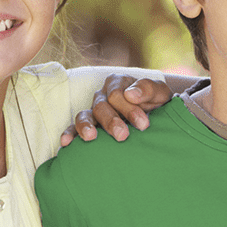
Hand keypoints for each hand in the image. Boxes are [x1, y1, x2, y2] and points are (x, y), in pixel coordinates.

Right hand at [58, 74, 176, 145]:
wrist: (158, 114)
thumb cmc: (157, 101)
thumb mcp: (160, 92)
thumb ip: (148, 88)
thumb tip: (130, 94)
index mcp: (118, 83)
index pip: (117, 94)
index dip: (129, 109)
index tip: (143, 124)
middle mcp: (103, 95)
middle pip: (101, 106)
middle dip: (112, 121)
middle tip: (123, 135)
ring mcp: (94, 111)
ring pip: (84, 116)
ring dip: (87, 126)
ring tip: (91, 137)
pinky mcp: (90, 126)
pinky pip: (74, 128)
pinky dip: (70, 134)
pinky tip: (66, 143)